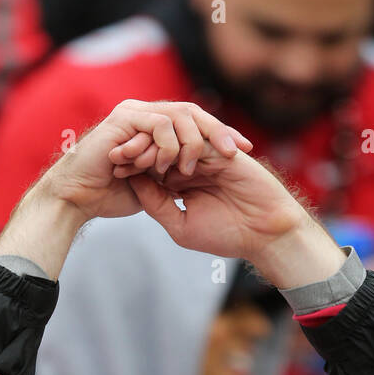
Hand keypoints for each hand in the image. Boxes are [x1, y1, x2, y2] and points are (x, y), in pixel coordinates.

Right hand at [40, 99, 251, 222]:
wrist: (79, 196)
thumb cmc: (111, 194)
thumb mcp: (155, 186)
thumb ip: (176, 176)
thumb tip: (203, 179)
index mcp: (156, 127)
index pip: (197, 122)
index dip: (222, 134)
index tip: (245, 150)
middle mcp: (148, 113)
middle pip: (194, 111)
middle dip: (219, 132)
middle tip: (237, 153)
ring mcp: (136, 113)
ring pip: (180, 115)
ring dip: (191, 144)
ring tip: (190, 170)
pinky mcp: (125, 119)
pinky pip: (160, 124)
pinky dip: (168, 146)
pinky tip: (166, 167)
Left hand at [127, 149, 345, 286]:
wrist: (264, 234)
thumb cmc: (227, 235)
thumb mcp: (180, 225)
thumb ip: (156, 205)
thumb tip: (133, 184)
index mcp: (181, 182)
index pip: (151, 167)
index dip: (131, 167)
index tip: (109, 171)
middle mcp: (192, 164)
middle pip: (159, 149)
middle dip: (136, 150)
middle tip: (114, 155)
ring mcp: (208, 155)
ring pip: (175, 141)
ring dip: (153, 146)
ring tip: (134, 155)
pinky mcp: (224, 150)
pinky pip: (198, 139)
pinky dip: (179, 146)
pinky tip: (163, 156)